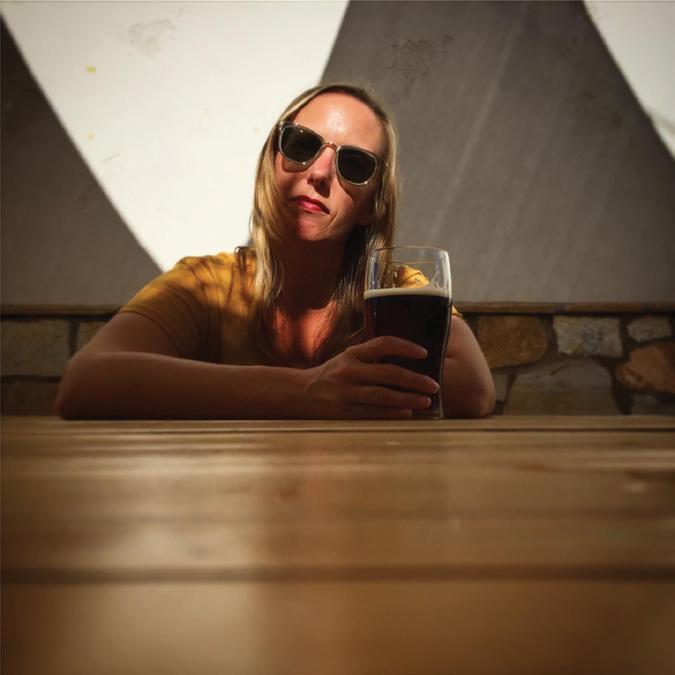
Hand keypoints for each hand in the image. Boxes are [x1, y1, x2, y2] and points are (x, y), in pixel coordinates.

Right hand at [300, 336, 439, 418]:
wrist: (302, 393)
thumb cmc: (333, 374)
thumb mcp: (348, 358)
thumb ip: (371, 356)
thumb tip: (407, 358)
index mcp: (352, 354)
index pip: (382, 344)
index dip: (405, 347)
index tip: (424, 353)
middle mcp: (349, 371)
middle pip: (388, 373)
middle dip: (414, 379)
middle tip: (434, 385)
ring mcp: (347, 392)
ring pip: (384, 395)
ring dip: (408, 398)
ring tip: (426, 401)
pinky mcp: (345, 411)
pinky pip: (374, 412)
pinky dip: (392, 413)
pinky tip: (407, 413)